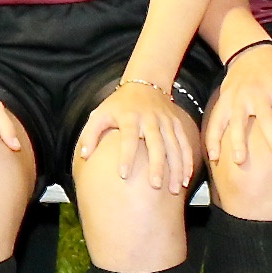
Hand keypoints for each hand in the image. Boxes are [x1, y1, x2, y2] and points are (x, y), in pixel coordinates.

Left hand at [76, 79, 199, 195]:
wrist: (145, 83)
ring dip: (176, 168)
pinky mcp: (177, 124)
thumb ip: (90, 134)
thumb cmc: (119, 104)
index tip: (123, 175)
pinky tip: (186, 179)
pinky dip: (187, 161)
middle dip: (157, 165)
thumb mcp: (100, 113)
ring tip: (174, 189)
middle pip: (156, 144)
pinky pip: (185, 144)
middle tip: (155, 186)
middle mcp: (150, 119)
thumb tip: (84, 156)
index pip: (128, 138)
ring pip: (174, 146)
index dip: (126, 156)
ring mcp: (166, 121)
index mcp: (130, 117)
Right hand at [205, 43, 271, 169]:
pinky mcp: (224, 99)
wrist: (250, 50)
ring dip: (237, 141)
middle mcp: (259, 92)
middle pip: (266, 119)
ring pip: (236, 121)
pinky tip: (213, 155)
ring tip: (240, 161)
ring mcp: (239, 96)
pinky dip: (212, 138)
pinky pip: (216, 120)